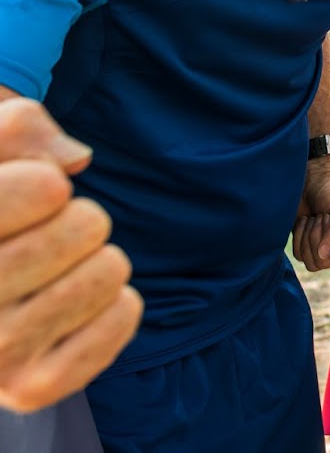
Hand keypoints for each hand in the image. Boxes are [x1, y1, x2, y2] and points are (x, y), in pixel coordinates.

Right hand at [0, 97, 141, 411]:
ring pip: (110, 269)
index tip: (31, 196)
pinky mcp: (34, 388)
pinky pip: (124, 315)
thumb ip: (19, 128)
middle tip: (44, 240)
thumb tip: (73, 159)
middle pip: (87, 225)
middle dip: (79, 220)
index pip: (43, 190)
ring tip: (56, 275)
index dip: (46, 184)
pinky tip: (74, 311)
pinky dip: (115, 305)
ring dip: (97, 261)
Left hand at [293, 157, 329, 272]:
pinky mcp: (310, 248)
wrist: (312, 180)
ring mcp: (328, 249)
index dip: (329, 239)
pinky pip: (299, 257)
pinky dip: (298, 237)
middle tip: (321, 216)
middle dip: (316, 236)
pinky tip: (306, 221)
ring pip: (310, 262)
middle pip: (323, 262)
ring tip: (314, 218)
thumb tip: (323, 256)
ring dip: (307, 237)